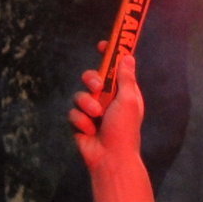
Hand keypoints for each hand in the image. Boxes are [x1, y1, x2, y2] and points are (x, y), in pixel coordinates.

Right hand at [69, 53, 143, 168]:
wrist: (111, 157)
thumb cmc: (124, 130)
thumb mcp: (129, 100)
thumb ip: (126, 78)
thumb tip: (127, 55)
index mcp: (122, 92)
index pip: (115, 69)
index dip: (110, 55)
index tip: (104, 44)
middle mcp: (107, 99)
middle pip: (91, 77)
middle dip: (91, 79)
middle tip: (97, 87)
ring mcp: (92, 110)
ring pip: (79, 94)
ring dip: (87, 105)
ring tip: (96, 117)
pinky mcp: (80, 122)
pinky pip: (73, 112)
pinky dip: (81, 121)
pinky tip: (90, 131)